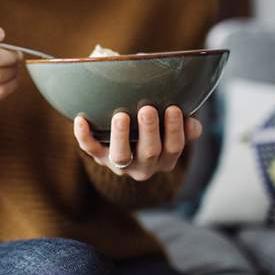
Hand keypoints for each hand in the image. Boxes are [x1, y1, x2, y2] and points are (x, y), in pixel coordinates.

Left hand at [73, 105, 202, 180]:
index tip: (174, 108)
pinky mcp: (99, 156)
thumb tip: (193, 120)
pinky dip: (84, 135)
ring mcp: (120, 163)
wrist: (127, 147)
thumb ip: (184, 125)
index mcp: (165, 159)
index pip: (174, 148)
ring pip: (120, 155)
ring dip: (121, 136)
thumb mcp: (172, 130)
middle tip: (147, 109)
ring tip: (121, 116)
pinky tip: (81, 119)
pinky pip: (90, 148)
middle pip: (149, 152)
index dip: (176, 130)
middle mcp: (144, 166)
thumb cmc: (155, 130)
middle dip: (149, 130)